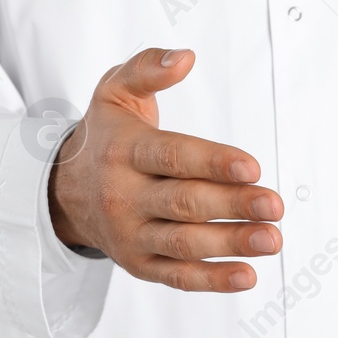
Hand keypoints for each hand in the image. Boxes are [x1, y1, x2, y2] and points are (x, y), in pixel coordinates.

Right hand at [48, 48, 283, 291]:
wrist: (64, 190)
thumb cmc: (106, 135)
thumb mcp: (114, 92)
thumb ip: (147, 68)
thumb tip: (185, 57)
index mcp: (123, 152)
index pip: (171, 157)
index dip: (212, 162)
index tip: (252, 167)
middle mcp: (124, 196)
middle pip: (184, 203)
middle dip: (232, 206)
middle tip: (274, 206)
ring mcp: (131, 234)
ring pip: (184, 243)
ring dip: (230, 243)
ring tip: (272, 239)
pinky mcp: (139, 264)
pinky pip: (177, 276)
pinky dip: (212, 280)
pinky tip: (247, 274)